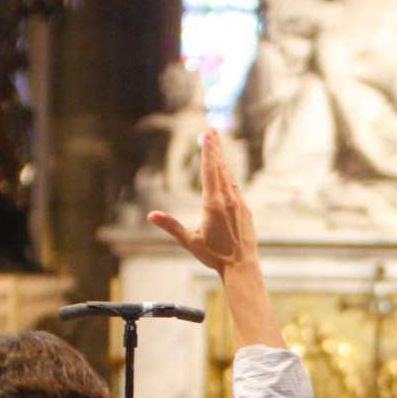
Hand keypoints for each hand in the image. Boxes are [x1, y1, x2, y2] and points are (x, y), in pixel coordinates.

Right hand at [146, 131, 257, 275]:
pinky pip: (235, 188)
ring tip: (217, 146)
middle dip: (215, 148)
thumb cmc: (214, 256)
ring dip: (222, 160)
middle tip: (212, 130)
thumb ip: (171, 225)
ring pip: (229, 176)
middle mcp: (228, 199)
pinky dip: (229, 177)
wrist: (242, 266)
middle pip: (220, 168)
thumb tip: (151, 215)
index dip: (207, 151)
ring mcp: (239, 203)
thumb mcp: (189, 241)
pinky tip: (226, 173)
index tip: (207, 135)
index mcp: (212, 204)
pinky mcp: (246, 210)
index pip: (209, 171)